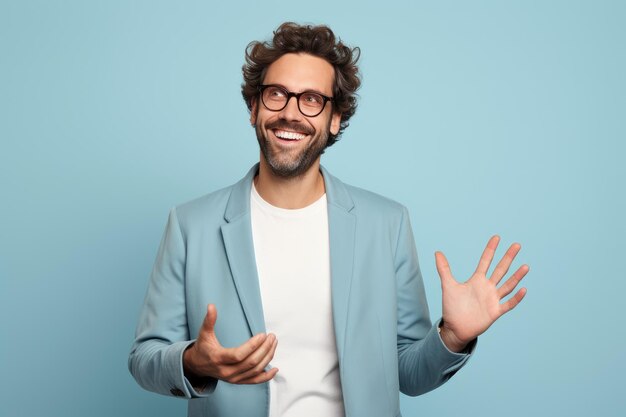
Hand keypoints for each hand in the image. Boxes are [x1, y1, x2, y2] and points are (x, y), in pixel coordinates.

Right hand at [183, 304, 278, 383]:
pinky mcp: (238, 381)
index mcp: (218, 358)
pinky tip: (274, 369)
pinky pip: (254, 381)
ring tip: (273, 344)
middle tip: (271, 337)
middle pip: (250, 363)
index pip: (238, 355)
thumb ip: (209, 320)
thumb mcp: (204, 333)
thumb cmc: (203, 347)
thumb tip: (211, 306)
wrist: (198, 366)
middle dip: (264, 349)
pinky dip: (266, 377)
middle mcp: (226, 372)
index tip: (262, 335)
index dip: (253, 346)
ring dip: (267, 357)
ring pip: (255, 371)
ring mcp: (233, 378)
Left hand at [435, 235, 528, 351]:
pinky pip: (508, 304)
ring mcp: (492, 299)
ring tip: (525, 266)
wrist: (455, 328)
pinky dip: (516, 298)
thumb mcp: (447, 285)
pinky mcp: (495, 311)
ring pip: (507, 285)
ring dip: (516, 276)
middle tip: (517, 245)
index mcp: (477, 280)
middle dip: (508, 257)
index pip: (486, 261)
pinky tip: (523, 289)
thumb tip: (437, 252)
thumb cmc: (452, 307)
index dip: (490, 249)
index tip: (496, 237)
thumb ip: (444, 269)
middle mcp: (487, 287)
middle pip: (500, 269)